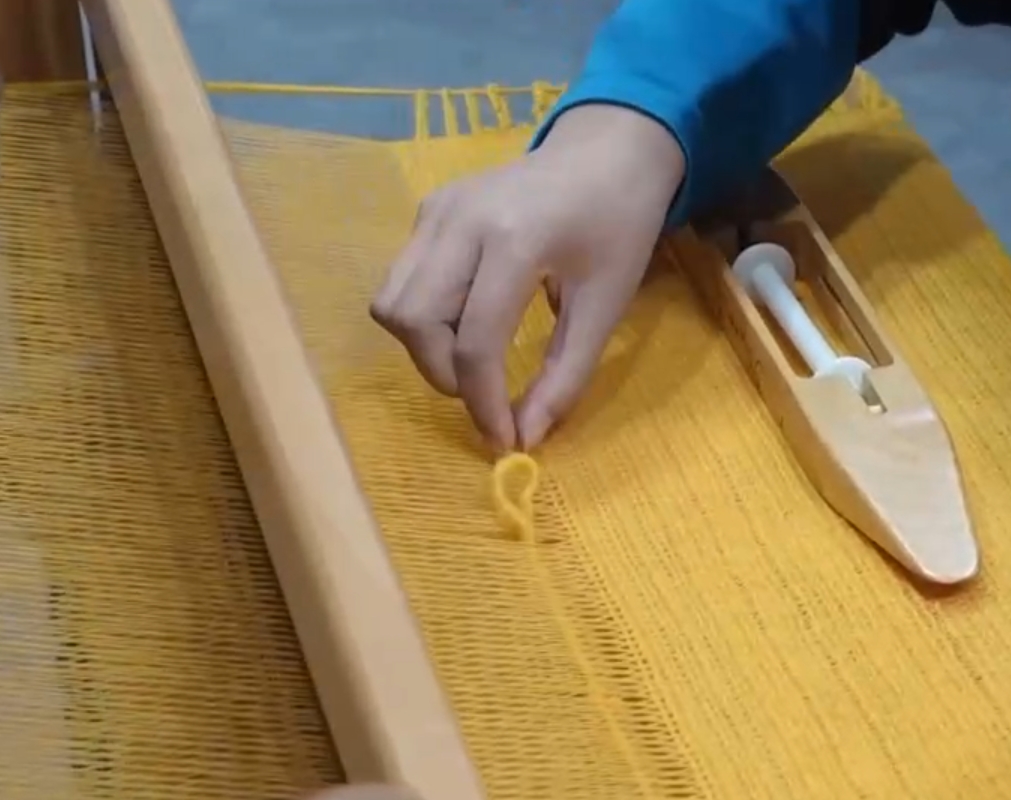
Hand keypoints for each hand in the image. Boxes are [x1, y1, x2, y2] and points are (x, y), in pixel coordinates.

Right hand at [369, 104, 684, 451]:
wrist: (608, 147)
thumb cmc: (619, 224)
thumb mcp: (606, 304)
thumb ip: (566, 375)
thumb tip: (526, 438)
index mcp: (516, 239)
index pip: (474, 342)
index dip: (483, 403)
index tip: (504, 440)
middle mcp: (461, 220)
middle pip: (412, 322)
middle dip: (444, 375)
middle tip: (487, 394)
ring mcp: (436, 210)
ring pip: (392, 303)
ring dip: (425, 349)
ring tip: (473, 360)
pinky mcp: (428, 209)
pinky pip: (403, 279)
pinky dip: (424, 316)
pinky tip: (467, 317)